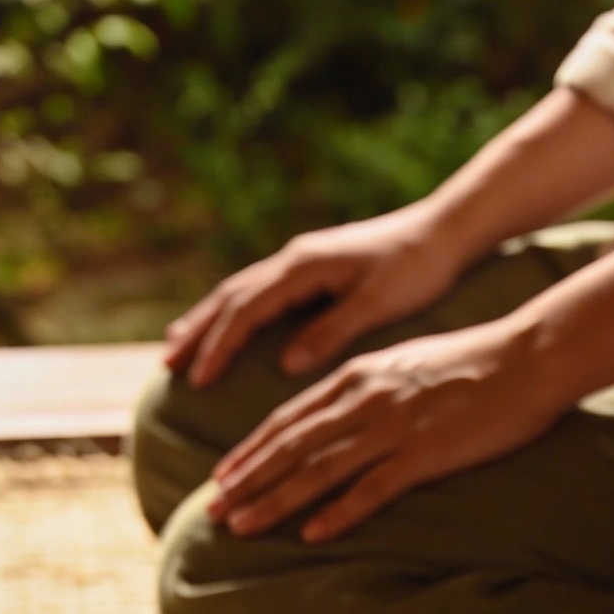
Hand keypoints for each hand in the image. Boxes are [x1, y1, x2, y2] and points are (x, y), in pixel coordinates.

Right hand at [163, 203, 465, 388]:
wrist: (445, 230)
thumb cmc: (418, 268)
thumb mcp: (377, 303)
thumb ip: (331, 331)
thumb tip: (286, 364)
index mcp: (304, 268)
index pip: (247, 311)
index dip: (220, 348)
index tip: (199, 383)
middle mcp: (294, 259)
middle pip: (231, 298)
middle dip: (198, 333)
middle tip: (168, 368)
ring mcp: (302, 260)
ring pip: (240, 291)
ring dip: (208, 320)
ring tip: (178, 347)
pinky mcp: (314, 267)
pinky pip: (260, 291)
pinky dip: (234, 310)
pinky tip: (229, 325)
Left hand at [207, 316, 561, 542]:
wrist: (527, 357)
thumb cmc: (475, 362)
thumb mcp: (406, 362)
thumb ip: (369, 385)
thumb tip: (341, 409)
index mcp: (357, 377)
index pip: (288, 418)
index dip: (251, 450)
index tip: (223, 476)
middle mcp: (364, 400)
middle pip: (292, 446)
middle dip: (247, 480)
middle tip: (212, 510)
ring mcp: (393, 427)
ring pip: (319, 469)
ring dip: (276, 501)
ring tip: (242, 528)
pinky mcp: (424, 453)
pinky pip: (371, 489)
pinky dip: (338, 513)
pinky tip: (312, 535)